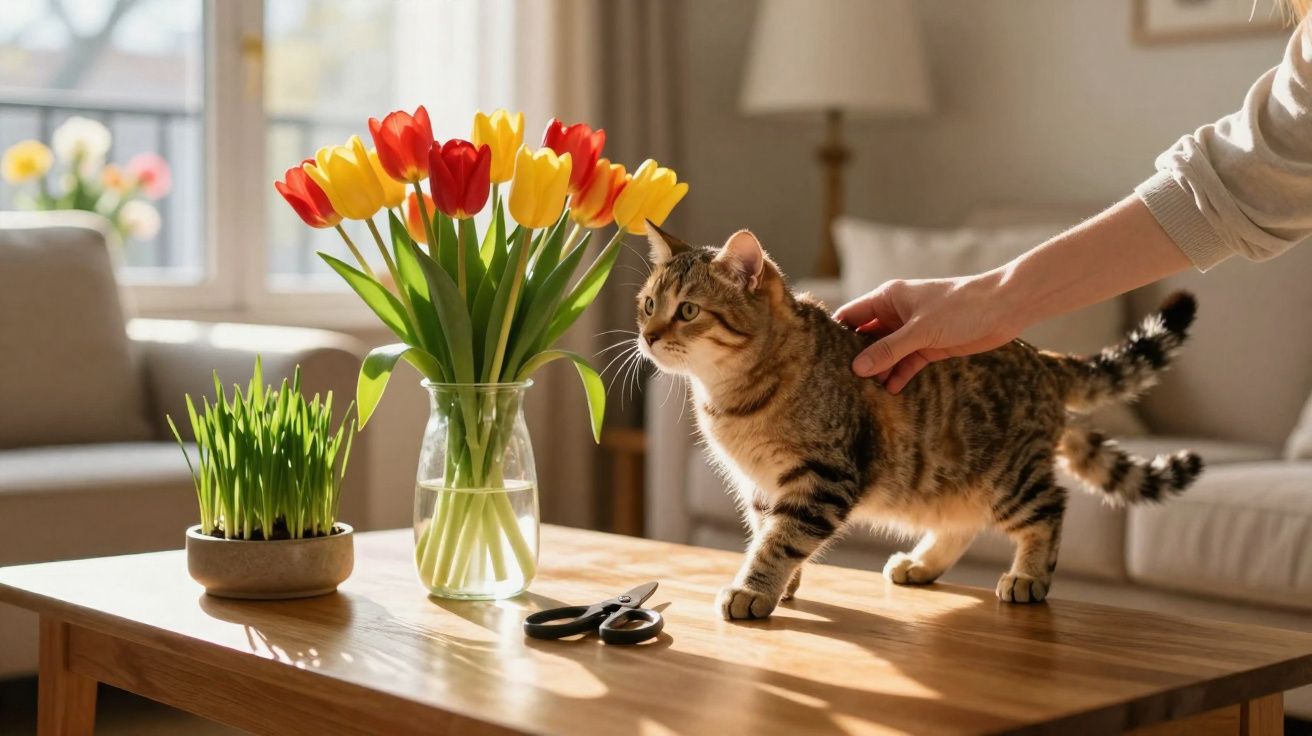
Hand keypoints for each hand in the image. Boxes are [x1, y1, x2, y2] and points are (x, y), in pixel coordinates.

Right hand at [833, 275, 1020, 393]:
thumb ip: (889, 350)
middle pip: (866, 337)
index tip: (821, 357)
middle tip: (840, 382)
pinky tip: (890, 391)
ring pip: (886, 353)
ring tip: (862, 393)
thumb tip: (857, 368)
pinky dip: (898, 375)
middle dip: (856, 358)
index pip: (851, 316)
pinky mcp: (929, 346)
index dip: (836, 334)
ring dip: (878, 370)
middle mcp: (896, 314)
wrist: (1003, 308)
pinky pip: (905, 363)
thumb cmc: (961, 308)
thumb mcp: (920, 331)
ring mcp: (912, 331)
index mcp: (888, 298)